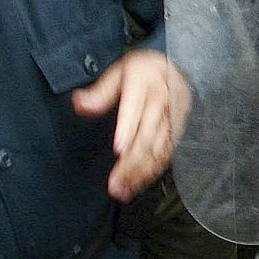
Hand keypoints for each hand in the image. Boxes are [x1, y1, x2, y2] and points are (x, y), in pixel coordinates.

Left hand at [72, 49, 188, 201]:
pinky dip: (154, 171)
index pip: (135, 109)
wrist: (179, 68)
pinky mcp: (178, 131)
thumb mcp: (120, 71)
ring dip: (141, 172)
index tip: (119, 149)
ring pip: (158, 149)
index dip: (128, 130)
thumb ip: (101, 91)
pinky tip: (138, 184)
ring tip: (123, 190)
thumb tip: (79, 103)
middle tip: (115, 184)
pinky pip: (167, 154)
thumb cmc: (144, 71)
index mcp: (145, 85)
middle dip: (132, 162)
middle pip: (147, 136)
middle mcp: (162, 104)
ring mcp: (173, 119)